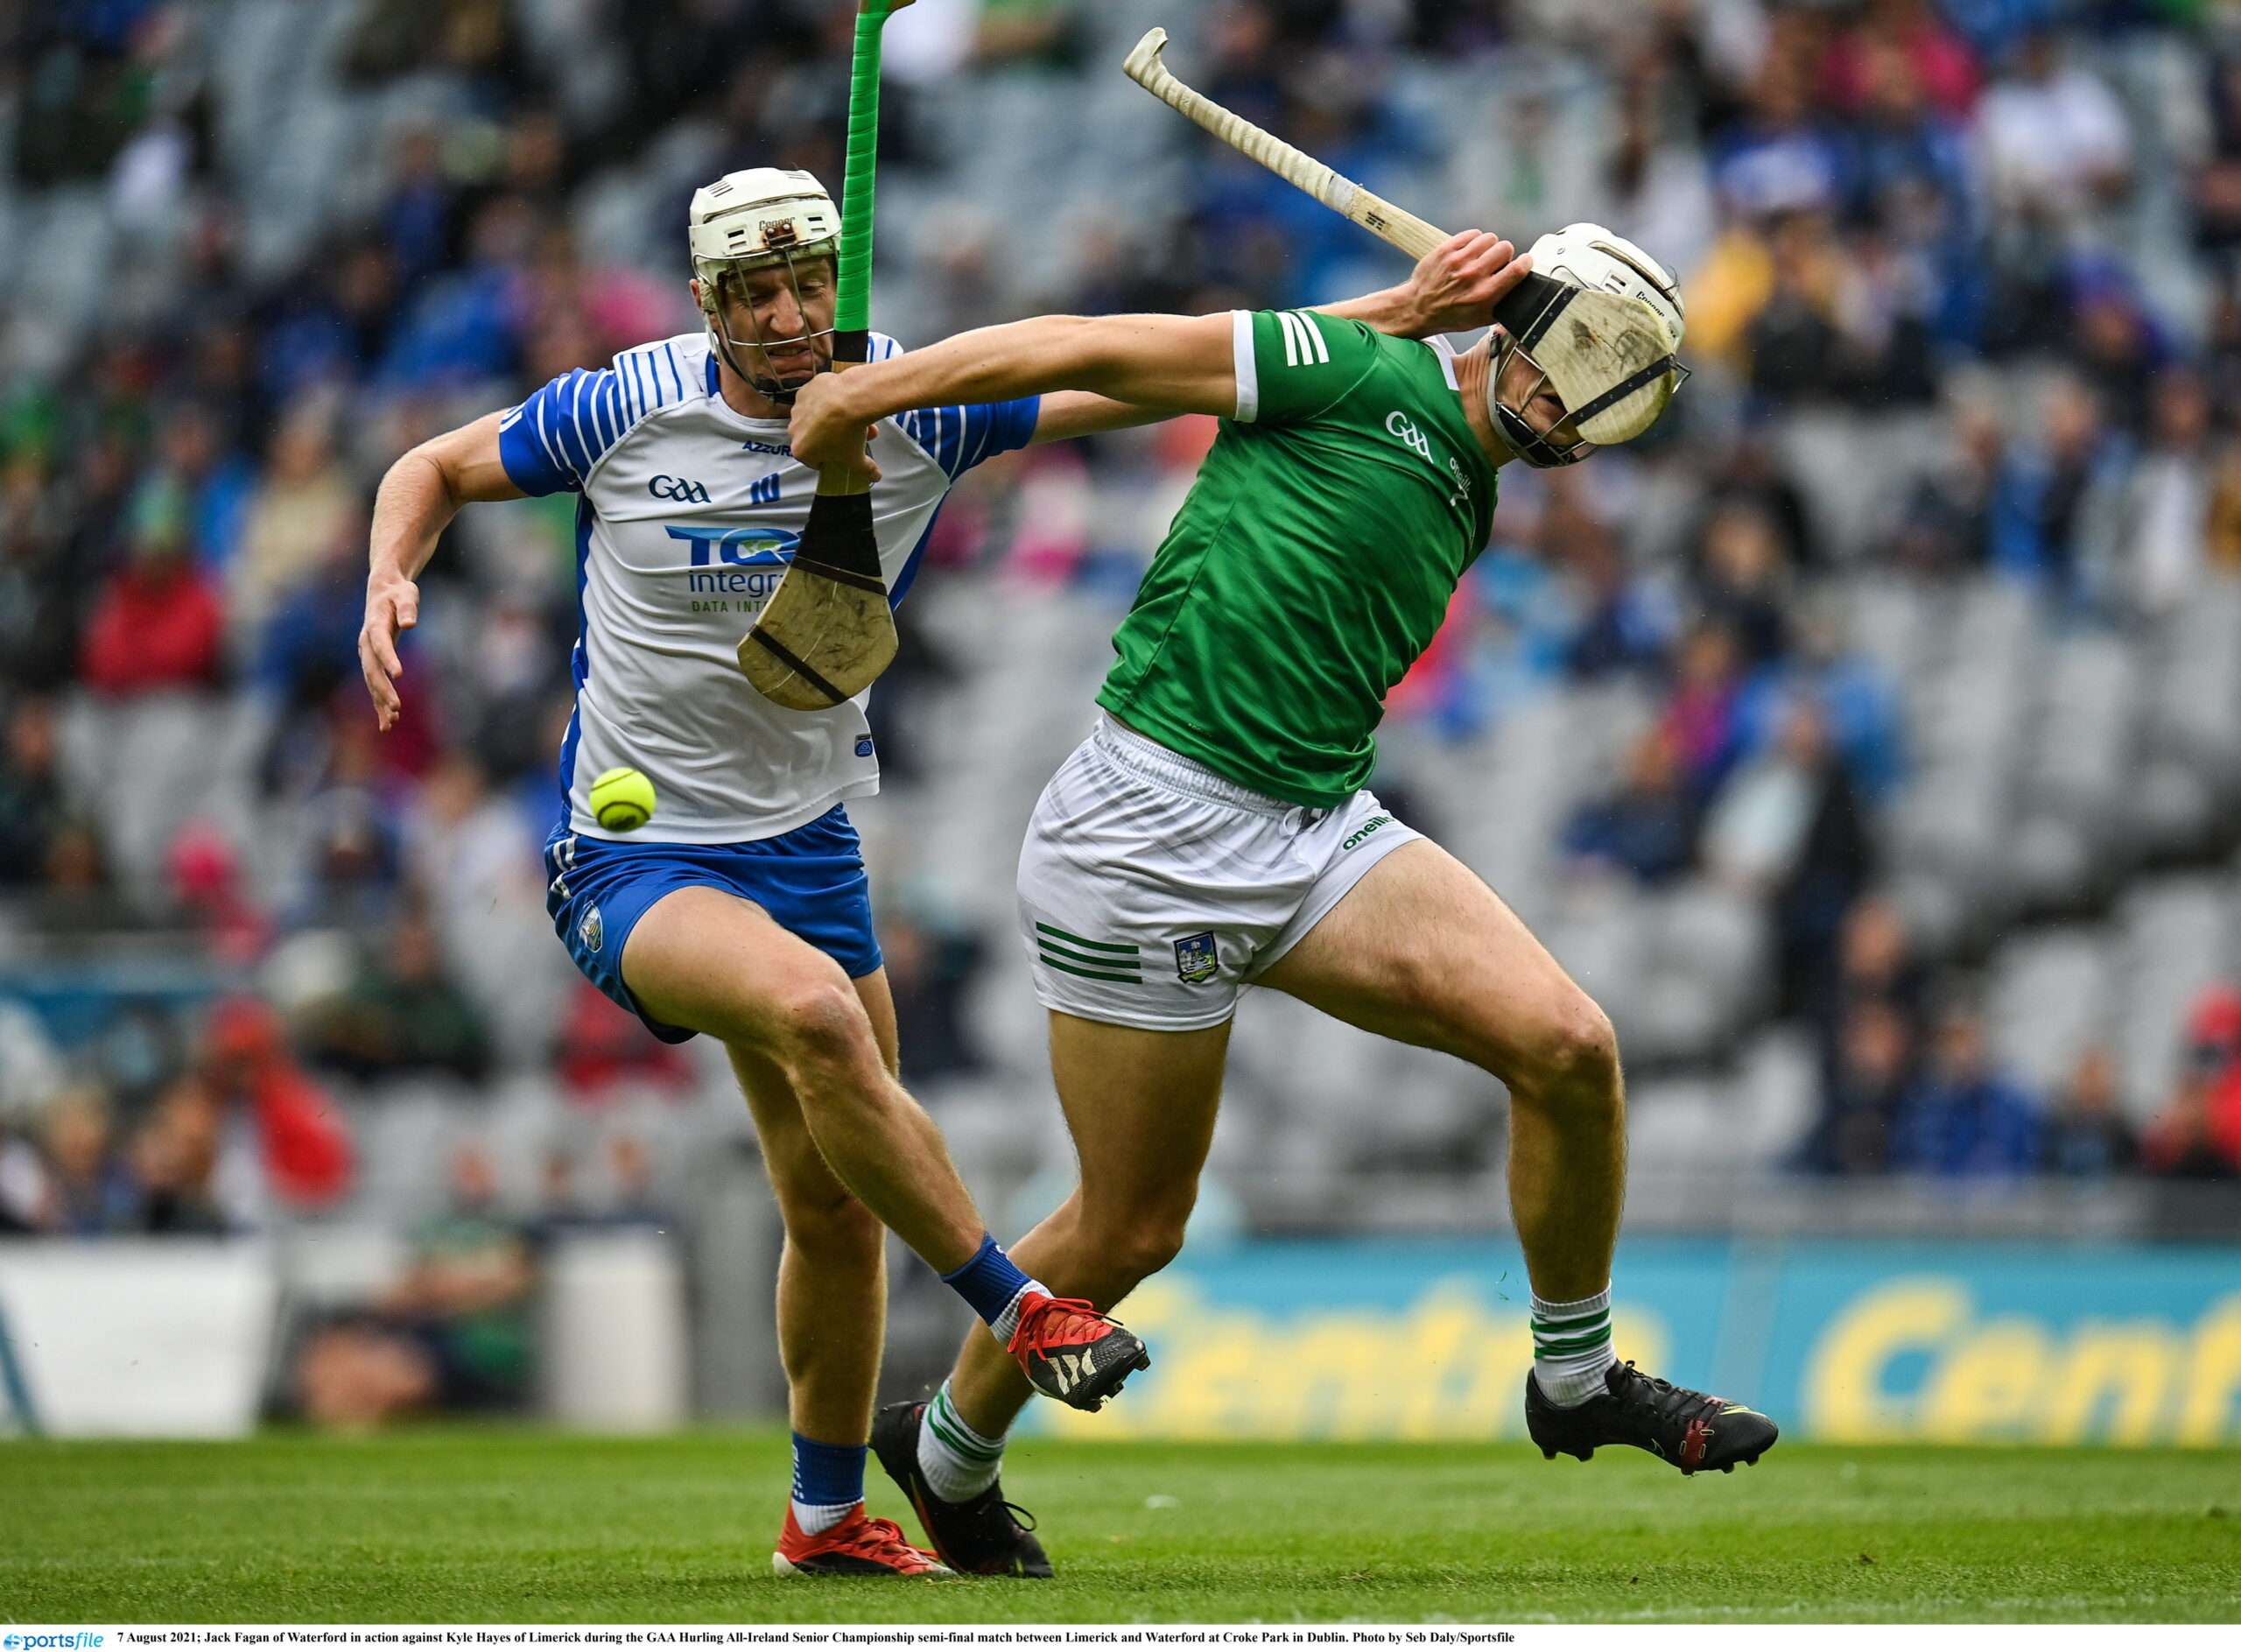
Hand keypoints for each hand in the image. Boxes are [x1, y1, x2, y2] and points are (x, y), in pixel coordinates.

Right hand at [359, 572, 418, 730]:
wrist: (383, 591)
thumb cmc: (398, 592)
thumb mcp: (406, 594)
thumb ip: (407, 608)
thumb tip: (409, 623)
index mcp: (375, 625)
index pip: (381, 644)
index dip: (389, 659)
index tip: (399, 675)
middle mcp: (367, 642)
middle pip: (372, 669)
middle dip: (383, 689)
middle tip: (396, 707)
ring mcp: (367, 653)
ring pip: (371, 681)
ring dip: (379, 702)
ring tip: (390, 723)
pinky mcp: (373, 661)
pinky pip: (374, 684)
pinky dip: (380, 702)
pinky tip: (389, 721)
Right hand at [788, 373, 881, 481]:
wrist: (850, 398)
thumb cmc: (847, 431)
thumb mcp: (857, 457)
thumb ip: (864, 469)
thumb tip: (874, 476)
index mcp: (801, 450)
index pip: (812, 460)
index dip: (828, 459)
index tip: (840, 455)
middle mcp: (794, 429)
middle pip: (814, 437)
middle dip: (831, 438)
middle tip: (850, 436)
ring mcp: (798, 408)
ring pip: (815, 417)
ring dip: (829, 419)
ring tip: (852, 417)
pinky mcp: (806, 390)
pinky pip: (817, 399)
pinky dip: (827, 401)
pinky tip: (843, 401)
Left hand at [1396, 231, 1531, 336]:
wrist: (1419, 308)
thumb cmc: (1453, 315)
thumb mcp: (1483, 318)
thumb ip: (1506, 304)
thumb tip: (1528, 293)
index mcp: (1485, 295)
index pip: (1517, 269)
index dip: (1525, 263)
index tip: (1523, 263)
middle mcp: (1473, 276)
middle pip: (1505, 247)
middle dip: (1504, 255)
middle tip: (1495, 264)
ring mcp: (1458, 261)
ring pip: (1490, 238)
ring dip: (1489, 247)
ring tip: (1481, 258)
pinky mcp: (1447, 249)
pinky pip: (1472, 234)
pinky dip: (1474, 241)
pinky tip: (1470, 252)